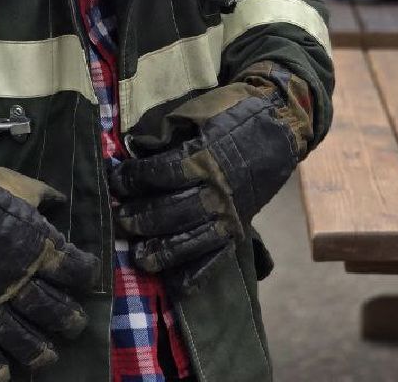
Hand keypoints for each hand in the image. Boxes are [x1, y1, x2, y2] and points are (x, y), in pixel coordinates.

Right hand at [0, 145, 96, 381]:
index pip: (74, 269)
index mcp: (36, 246)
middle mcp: (17, 281)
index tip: (86, 277)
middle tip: (72, 326)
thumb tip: (59, 201)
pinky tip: (4, 375)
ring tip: (47, 357)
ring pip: (20, 337)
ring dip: (38, 350)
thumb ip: (41, 195)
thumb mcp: (16, 182)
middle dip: (68, 320)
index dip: (85, 274)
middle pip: (52, 310)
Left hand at [108, 61, 314, 294]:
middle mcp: (217, 190)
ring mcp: (230, 213)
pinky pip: (217, 257)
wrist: (280, 123)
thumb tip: (138, 148)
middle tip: (120, 220)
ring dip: (162, 250)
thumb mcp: (199, 110)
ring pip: (191, 240)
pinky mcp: (239, 228)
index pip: (162, 173)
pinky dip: (198, 274)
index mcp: (206, 156)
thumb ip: (169, 130)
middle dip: (141, 218)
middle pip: (172, 211)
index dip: (135, 178)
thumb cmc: (234, 111)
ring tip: (139, 257)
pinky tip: (177, 286)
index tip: (117, 179)